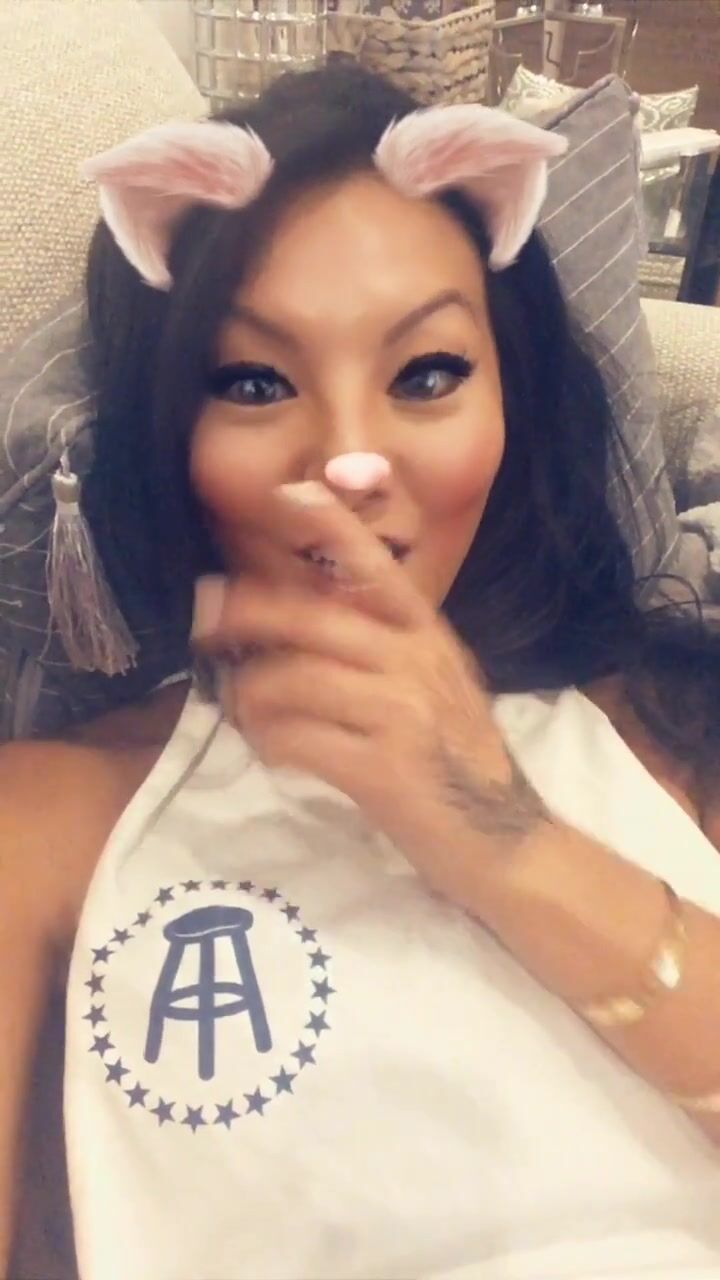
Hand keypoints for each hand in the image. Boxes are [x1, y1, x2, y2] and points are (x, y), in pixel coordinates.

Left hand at [192, 483, 545, 912]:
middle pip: (308, 618)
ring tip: (246, 715)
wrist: (505, 840)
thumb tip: (298, 620)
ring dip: (251, 698)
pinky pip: (295, 739)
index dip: (329, 525)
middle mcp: (415, 661)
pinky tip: (273, 752)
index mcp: (427, 635)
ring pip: (291, 680)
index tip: (287, 495)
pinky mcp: (380, 768)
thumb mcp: (435, 685)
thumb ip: (382, 648)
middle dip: (244, 616)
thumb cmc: (459, 761)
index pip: (376, 565)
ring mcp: (400, 713)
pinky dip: (270, 743)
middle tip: (206, 627)